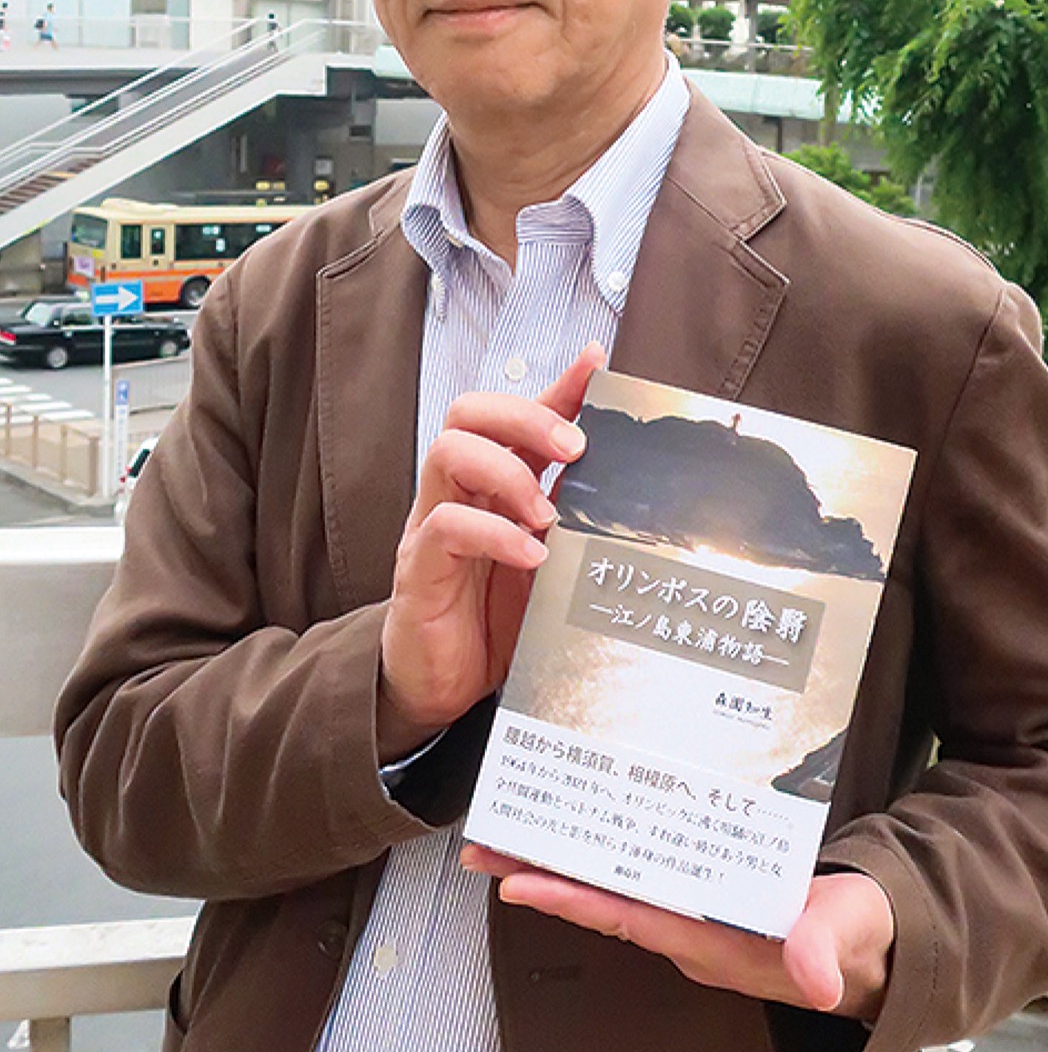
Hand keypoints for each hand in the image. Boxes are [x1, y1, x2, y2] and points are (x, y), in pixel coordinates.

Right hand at [377, 344, 605, 758]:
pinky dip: (494, 534)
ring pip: (448, 452)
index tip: (597, 364)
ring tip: (546, 514)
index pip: (514, 414)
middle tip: (575, 449)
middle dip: (526, 416)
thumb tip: (626, 474)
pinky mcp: (418, 570)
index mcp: (489, 484)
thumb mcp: (550, 559)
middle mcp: (455, 493)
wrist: (443, 688)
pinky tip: (532, 556)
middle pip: (469, 413)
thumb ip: (574, 515)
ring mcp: (430, 527)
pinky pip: (445, 528)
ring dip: (507, 471)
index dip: (556, 386)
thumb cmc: (497, 619)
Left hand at [461, 847, 894, 1022]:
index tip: (516, 881)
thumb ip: (827, 946)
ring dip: (564, 856)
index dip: (571, 899)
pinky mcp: (704, 890)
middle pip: (602, 896)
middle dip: (542, 872)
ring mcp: (694, 911)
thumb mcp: (851, 933)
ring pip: (615, 880)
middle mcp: (691, 928)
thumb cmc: (860, 935)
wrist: (876, 940)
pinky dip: (608, 845)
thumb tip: (813, 975)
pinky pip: (642, 866)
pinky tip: (585, 820)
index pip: (627, 916)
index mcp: (714, 939)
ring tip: (512, 828)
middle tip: (484, 845)